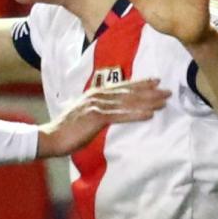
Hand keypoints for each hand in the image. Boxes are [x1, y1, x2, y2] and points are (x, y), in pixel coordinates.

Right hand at [36, 78, 169, 157]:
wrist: (51, 138)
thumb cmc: (67, 130)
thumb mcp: (84, 115)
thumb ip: (97, 110)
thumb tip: (110, 112)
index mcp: (94, 94)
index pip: (121, 86)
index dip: (140, 83)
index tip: (155, 81)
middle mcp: (97, 96)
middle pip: (128, 92)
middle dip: (149, 91)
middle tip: (166, 90)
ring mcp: (96, 105)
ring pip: (127, 102)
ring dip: (147, 102)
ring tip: (163, 102)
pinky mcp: (96, 117)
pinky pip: (120, 116)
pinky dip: (136, 115)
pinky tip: (149, 115)